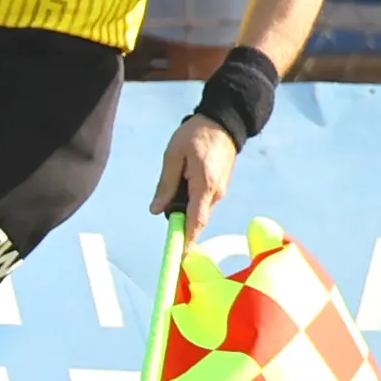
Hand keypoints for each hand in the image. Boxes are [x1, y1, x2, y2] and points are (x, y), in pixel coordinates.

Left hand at [152, 116, 237, 232]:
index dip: (187, 241)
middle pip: (196, 218)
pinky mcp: (220, 186)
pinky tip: (184, 181)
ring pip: (199, 210)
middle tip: (164, 203)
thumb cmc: (196, 134)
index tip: (179, 258)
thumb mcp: (173, 156)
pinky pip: (203, 202)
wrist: (224, 121)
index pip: (195, 221)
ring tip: (175, 180)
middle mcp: (216, 193)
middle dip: (179, 220)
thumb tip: (156, 210)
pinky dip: (191, 200)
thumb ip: (165, 184)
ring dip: (184, 208)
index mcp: (204, 186)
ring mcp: (220, 191)